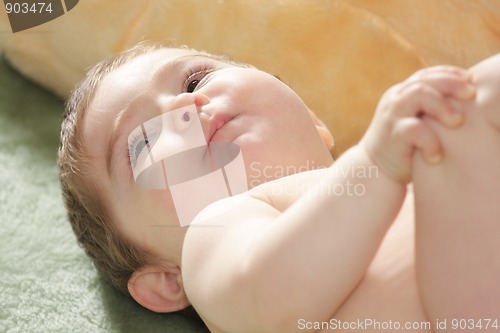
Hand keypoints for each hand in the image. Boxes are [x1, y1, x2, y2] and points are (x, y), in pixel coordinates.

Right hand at [360, 66, 475, 182]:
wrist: (375, 170)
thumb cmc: (405, 146)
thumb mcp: (417, 120)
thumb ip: (432, 108)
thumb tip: (468, 98)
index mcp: (401, 93)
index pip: (426, 75)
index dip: (449, 74)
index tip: (470, 81)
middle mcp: (395, 100)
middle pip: (424, 80)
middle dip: (451, 84)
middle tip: (471, 95)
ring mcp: (391, 116)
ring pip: (418, 95)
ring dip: (442, 106)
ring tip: (457, 121)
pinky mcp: (392, 135)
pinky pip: (415, 129)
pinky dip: (431, 141)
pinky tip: (436, 156)